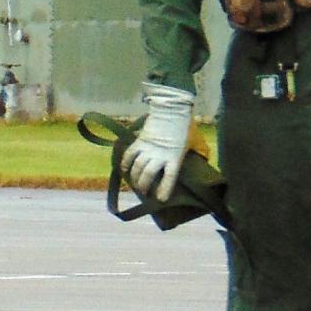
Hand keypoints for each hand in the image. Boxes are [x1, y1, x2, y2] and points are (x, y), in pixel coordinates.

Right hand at [125, 83, 196, 201]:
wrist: (171, 111)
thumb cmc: (182, 129)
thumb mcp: (186, 146)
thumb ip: (180, 158)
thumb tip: (179, 169)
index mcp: (174, 157)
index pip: (169, 178)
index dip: (164, 189)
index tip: (160, 199)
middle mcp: (160, 155)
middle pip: (148, 175)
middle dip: (144, 186)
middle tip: (144, 192)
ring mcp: (148, 148)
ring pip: (137, 167)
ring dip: (135, 178)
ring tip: (136, 185)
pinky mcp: (140, 141)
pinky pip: (129, 155)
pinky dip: (125, 163)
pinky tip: (124, 170)